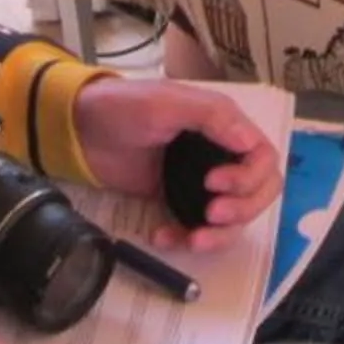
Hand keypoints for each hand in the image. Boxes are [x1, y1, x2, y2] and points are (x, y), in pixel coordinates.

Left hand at [69, 79, 281, 245]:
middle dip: (243, 210)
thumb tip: (252, 144)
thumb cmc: (123, 107)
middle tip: (211, 216)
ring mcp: (199, 181)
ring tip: (193, 240)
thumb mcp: (167, 103)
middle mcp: (220, 155)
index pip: (263, 159)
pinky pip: (197, 228)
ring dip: (221, 234)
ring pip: (234, 217)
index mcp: (225, 126)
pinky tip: (162, 236)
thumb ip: (212, 118)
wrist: (80, 131)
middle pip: (260, 192)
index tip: (213, 184)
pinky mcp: (177, 200)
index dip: (249, 178)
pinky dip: (186, 237)